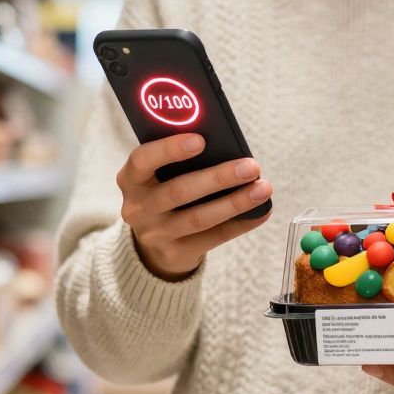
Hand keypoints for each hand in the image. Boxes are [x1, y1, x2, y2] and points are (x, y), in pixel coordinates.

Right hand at [117, 132, 271, 279]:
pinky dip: (241, 224)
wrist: (153, 242)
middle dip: (218, 177)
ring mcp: (155, 234)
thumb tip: (225, 144)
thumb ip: (179, 160)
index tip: (200, 140)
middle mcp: (137, 208)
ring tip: (263, 189)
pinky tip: (261, 212)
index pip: (142, 160)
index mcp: (130, 178)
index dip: (169, 149)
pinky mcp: (175, 253)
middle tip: (250, 166)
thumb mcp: (158, 174)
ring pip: (199, 218)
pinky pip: (213, 237)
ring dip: (235, 202)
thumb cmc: (164, 190)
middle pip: (179, 191)